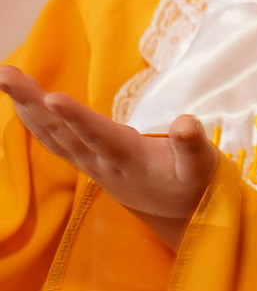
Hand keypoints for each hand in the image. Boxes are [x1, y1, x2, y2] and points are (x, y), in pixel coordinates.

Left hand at [0, 64, 217, 247]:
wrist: (178, 215)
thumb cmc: (193, 185)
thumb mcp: (203, 168)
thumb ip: (193, 146)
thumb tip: (186, 121)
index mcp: (130, 159)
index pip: (99, 136)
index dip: (77, 117)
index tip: (52, 97)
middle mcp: (101, 161)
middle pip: (62, 130)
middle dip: (33, 102)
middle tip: (8, 75)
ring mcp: (89, 163)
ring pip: (51, 134)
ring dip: (26, 106)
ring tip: (8, 77)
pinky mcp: (86, 162)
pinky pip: (53, 141)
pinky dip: (33, 121)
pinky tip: (22, 104)